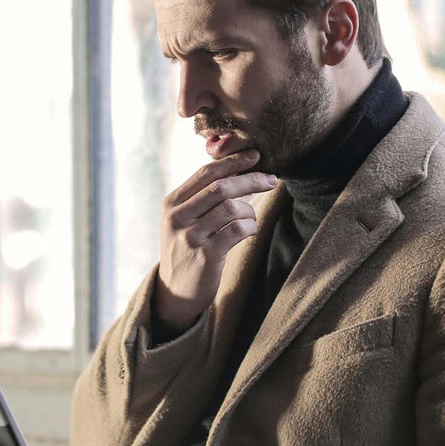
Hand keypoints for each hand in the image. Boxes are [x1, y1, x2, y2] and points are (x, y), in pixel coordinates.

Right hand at [155, 149, 276, 331]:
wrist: (175, 290)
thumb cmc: (187, 249)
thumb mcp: (183, 220)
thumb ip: (201, 197)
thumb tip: (236, 169)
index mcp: (172, 202)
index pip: (206, 173)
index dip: (233, 162)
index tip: (255, 155)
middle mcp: (178, 217)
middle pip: (221, 187)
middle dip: (251, 179)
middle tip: (272, 179)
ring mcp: (190, 236)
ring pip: (231, 208)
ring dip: (250, 210)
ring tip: (251, 218)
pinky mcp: (205, 255)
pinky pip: (238, 230)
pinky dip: (250, 227)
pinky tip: (249, 231)